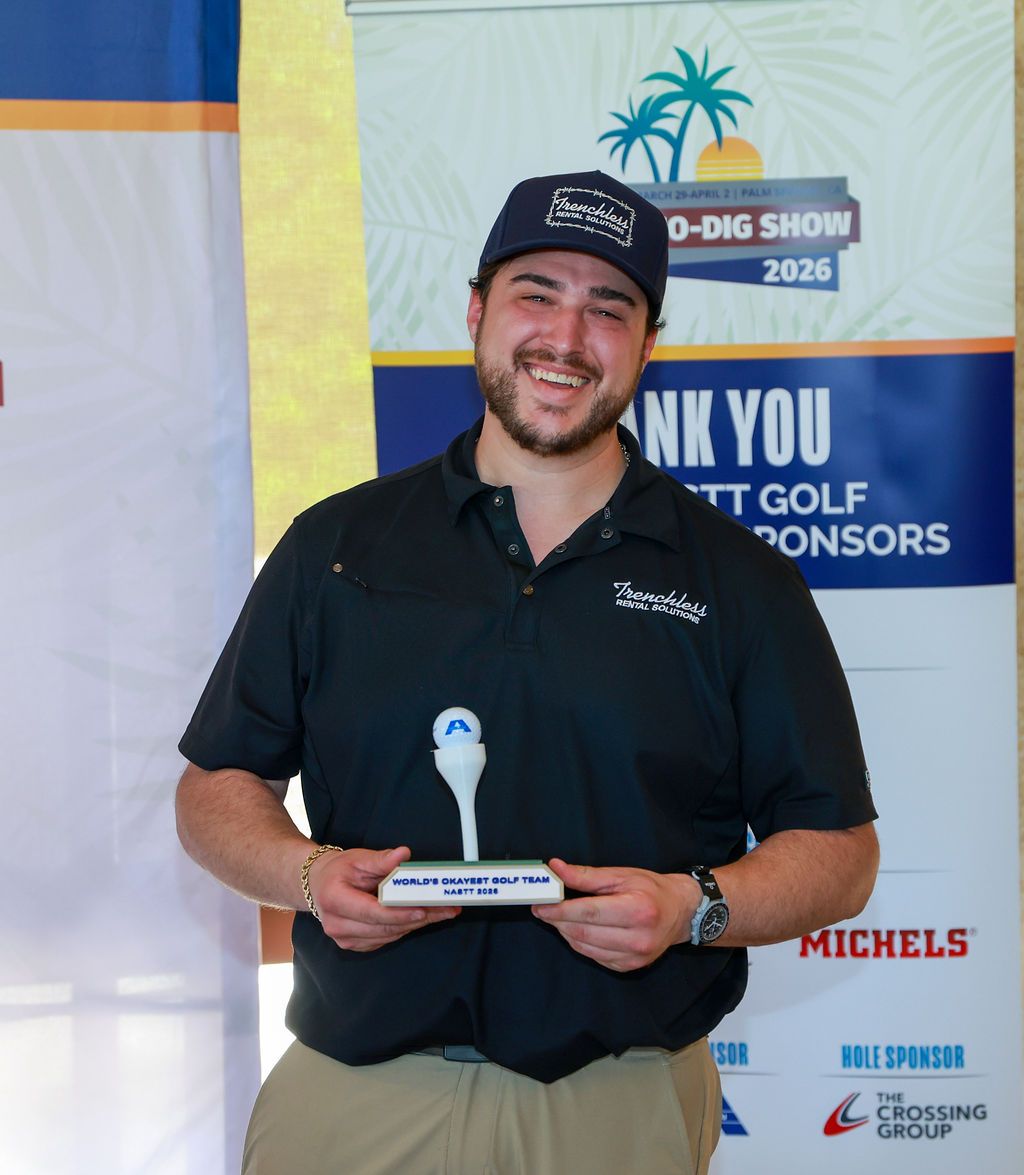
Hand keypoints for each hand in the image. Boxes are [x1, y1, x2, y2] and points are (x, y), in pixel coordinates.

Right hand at [308, 845, 459, 951]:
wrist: (319, 885)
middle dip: (419, 918)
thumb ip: (381, 860)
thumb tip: (403, 854)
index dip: (399, 913)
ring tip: (443, 910)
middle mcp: (337, 925)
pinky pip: (386, 938)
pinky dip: (405, 927)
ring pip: (389, 935)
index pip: (372, 912)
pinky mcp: (355, 945)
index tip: (422, 910)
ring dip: (418, 923)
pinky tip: (424, 916)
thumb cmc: (338, 870)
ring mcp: (346, 939)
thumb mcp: (357, 858)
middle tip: (446, 908)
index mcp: (335, 900)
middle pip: (385, 926)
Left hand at [532, 858, 699, 971]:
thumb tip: (557, 869)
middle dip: (558, 920)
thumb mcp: (621, 875)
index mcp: (638, 911)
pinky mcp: (629, 967)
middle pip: (583, 932)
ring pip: (584, 947)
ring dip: (566, 931)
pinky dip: (580, 942)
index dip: (560, 910)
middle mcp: (638, 938)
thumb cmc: (652, 889)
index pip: (589, 913)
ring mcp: (634, 957)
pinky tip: (578, 928)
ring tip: (559, 916)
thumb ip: (587, 875)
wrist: (680, 912)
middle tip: (542, 908)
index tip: (541, 904)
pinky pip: (594, 956)